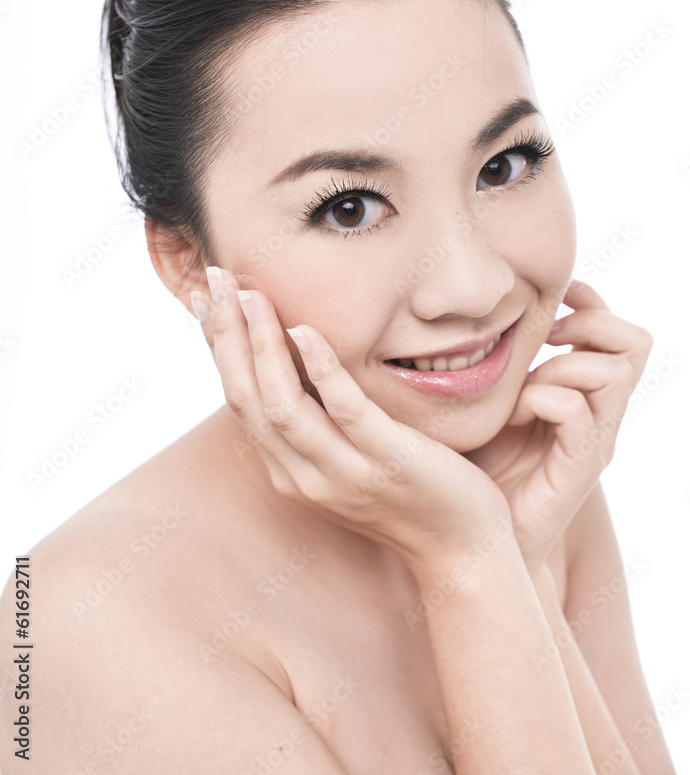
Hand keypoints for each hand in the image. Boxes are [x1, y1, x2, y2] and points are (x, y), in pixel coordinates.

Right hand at [190, 266, 511, 569]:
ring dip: (261, 346)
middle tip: (212, 280)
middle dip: (225, 336)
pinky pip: (344, 412)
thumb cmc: (409, 492)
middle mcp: (304, 475)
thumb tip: (295, 358)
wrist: (462, 550)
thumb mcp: (347, 457)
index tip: (202, 297)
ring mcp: (344, 472)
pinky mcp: (388, 462)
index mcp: (289, 470)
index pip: (239, 400)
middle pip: (246, 399)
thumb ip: (317, 418)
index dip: (216, 347)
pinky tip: (307, 330)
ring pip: (282, 406)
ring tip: (250, 295)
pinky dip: (320, 370)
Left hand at [465, 279, 652, 572]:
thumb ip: (500, 360)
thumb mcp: (488, 397)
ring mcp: (594, 442)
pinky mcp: (578, 470)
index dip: (590, 302)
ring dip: (561, 367)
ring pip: (613, 373)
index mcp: (584, 393)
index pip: (616, 330)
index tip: (551, 302)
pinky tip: (512, 416)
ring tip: (523, 390)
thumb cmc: (474, 464)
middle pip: (634, 343)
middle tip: (547, 341)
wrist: (474, 537)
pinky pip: (578, 414)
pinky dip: (543, 400)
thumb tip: (480, 312)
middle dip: (588, 325)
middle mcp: (599, 414)